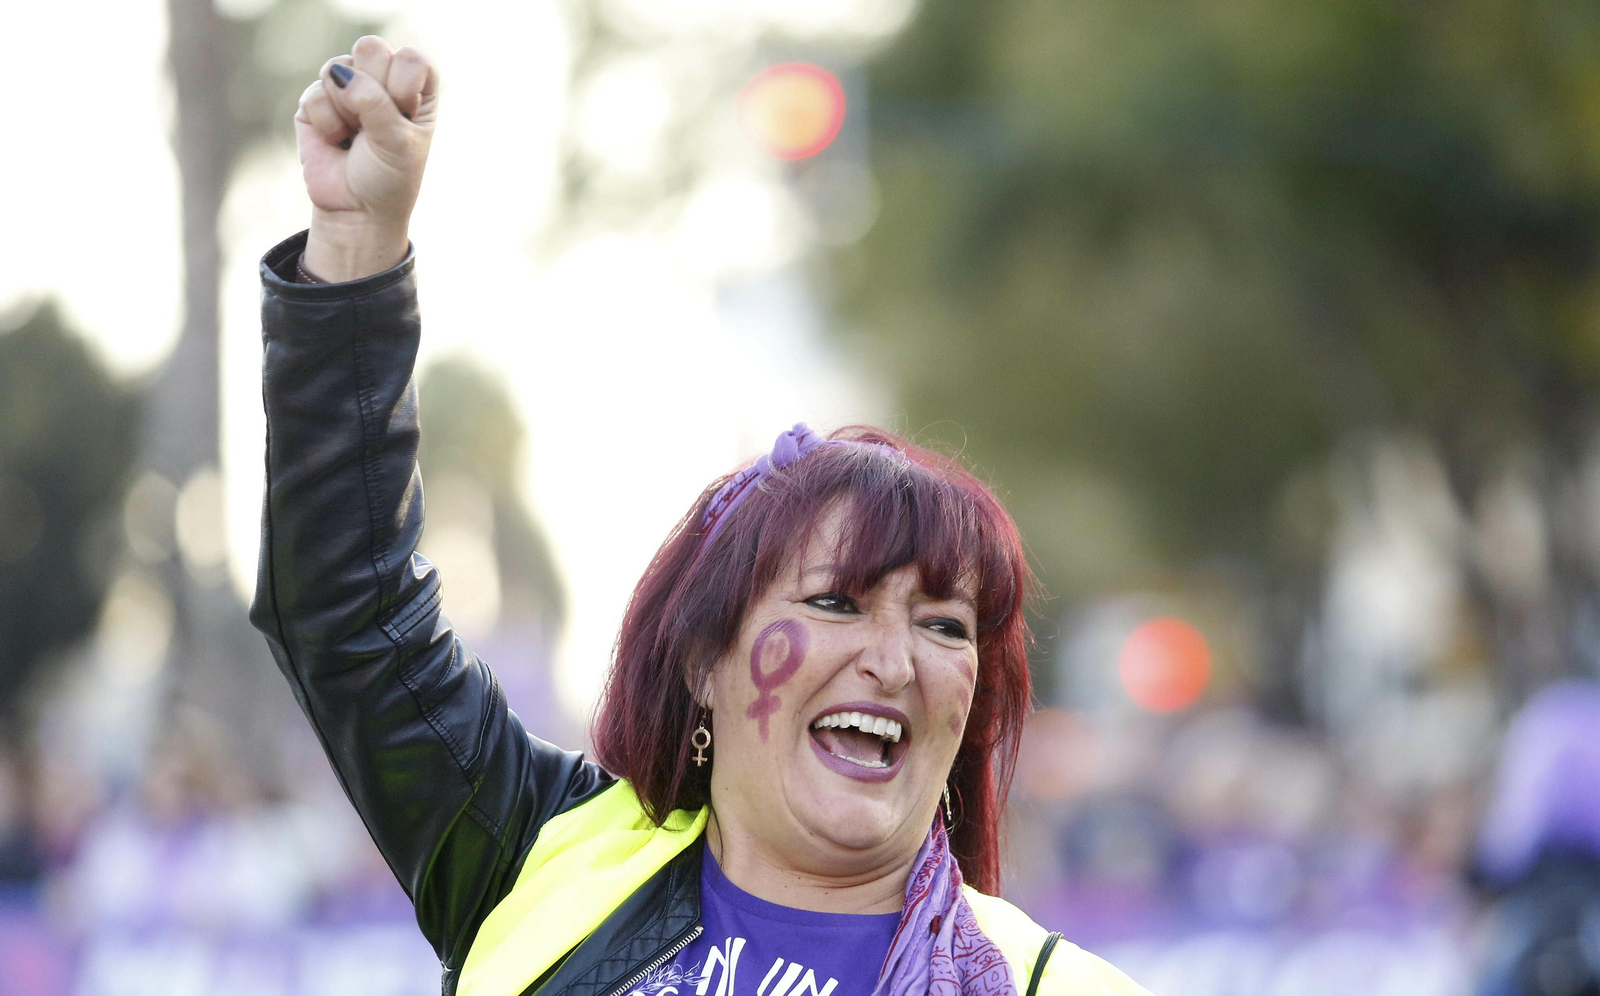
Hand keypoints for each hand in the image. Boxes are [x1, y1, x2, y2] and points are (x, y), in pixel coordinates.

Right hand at [295, 36, 438, 280]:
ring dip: (348, 110)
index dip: (404, 83)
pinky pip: (315, 93)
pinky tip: (336, 141)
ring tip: (356, 136)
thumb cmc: (389, 177)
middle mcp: (380, 80)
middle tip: (377, 124)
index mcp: (414, 88)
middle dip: (373, 89)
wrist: (357, 210)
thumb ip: (377, 104)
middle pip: (371, 48)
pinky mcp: (315, 102)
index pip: (410, 57)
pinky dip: (327, 123)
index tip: (405, 114)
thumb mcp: (398, 142)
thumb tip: (340, 74)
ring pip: (339, 67)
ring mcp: (346, 87)